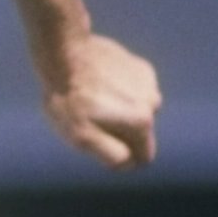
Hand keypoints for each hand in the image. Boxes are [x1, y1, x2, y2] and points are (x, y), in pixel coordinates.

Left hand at [40, 33, 160, 169]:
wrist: (64, 53)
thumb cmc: (69, 99)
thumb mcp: (82, 137)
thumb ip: (111, 156)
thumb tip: (130, 163)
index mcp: (142, 123)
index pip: (143, 157)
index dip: (122, 155)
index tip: (99, 141)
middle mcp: (153, 102)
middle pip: (140, 133)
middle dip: (119, 131)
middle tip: (90, 116)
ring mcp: (148, 82)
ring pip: (137, 111)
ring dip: (120, 109)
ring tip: (93, 97)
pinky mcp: (140, 67)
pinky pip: (134, 91)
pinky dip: (120, 90)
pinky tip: (99, 81)